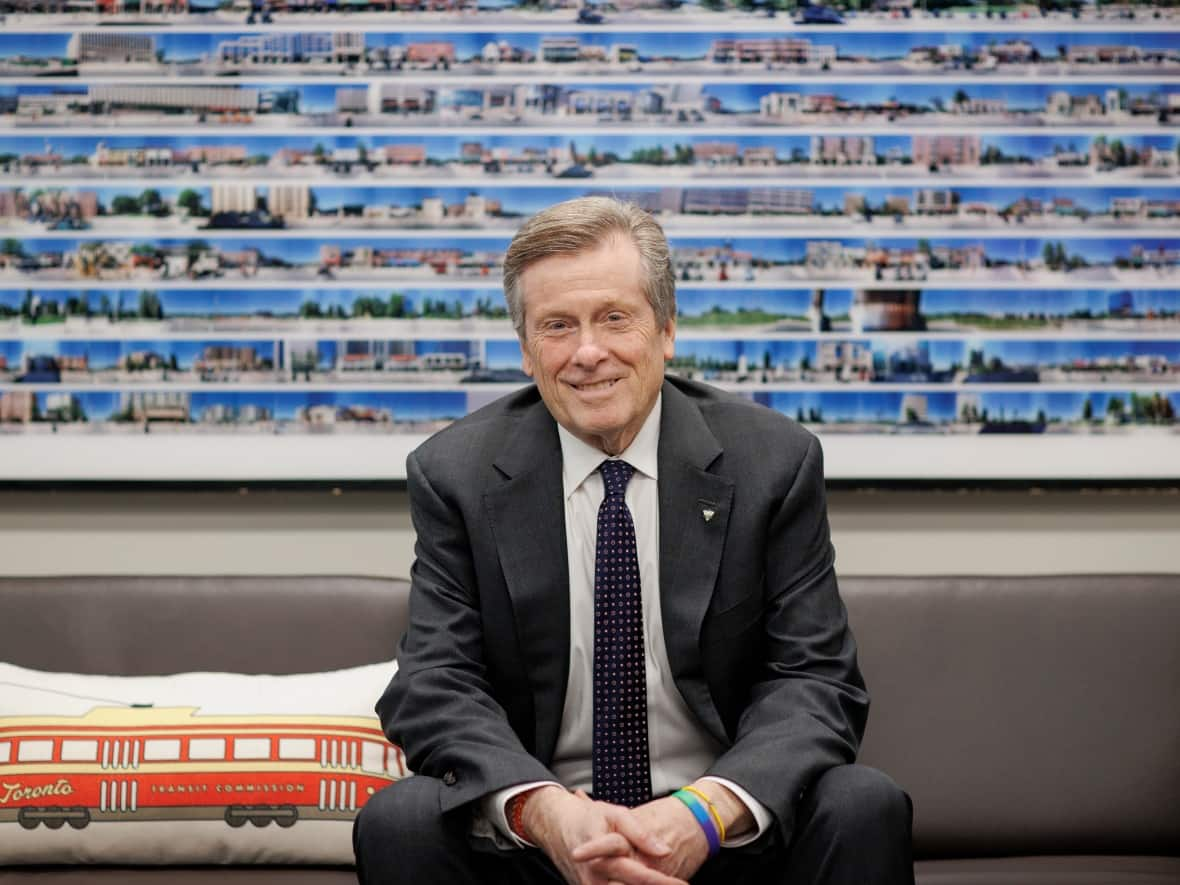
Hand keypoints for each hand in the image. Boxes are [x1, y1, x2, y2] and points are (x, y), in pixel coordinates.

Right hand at [523, 787, 682, 884]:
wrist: (556, 825)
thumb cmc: (588, 817)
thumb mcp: (615, 814)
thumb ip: (640, 833)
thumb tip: (665, 851)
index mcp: (604, 858)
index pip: (639, 876)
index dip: (662, 883)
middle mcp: (594, 879)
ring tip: (669, 882)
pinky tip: (646, 881)